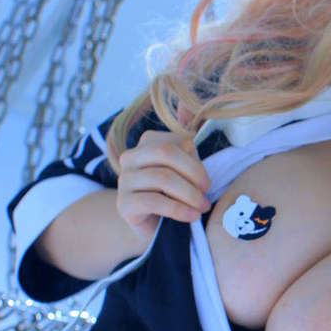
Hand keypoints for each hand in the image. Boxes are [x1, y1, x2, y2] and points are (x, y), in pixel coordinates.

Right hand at [112, 124, 211, 238]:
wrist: (155, 228)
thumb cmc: (174, 195)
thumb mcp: (186, 167)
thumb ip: (187, 140)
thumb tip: (185, 101)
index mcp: (147, 143)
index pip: (175, 142)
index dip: (195, 162)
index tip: (206, 183)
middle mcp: (131, 157)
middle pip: (166, 154)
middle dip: (193, 174)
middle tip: (206, 194)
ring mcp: (124, 180)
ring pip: (161, 178)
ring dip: (189, 195)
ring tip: (202, 208)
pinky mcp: (123, 204)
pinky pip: (153, 201)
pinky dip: (178, 209)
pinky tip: (190, 217)